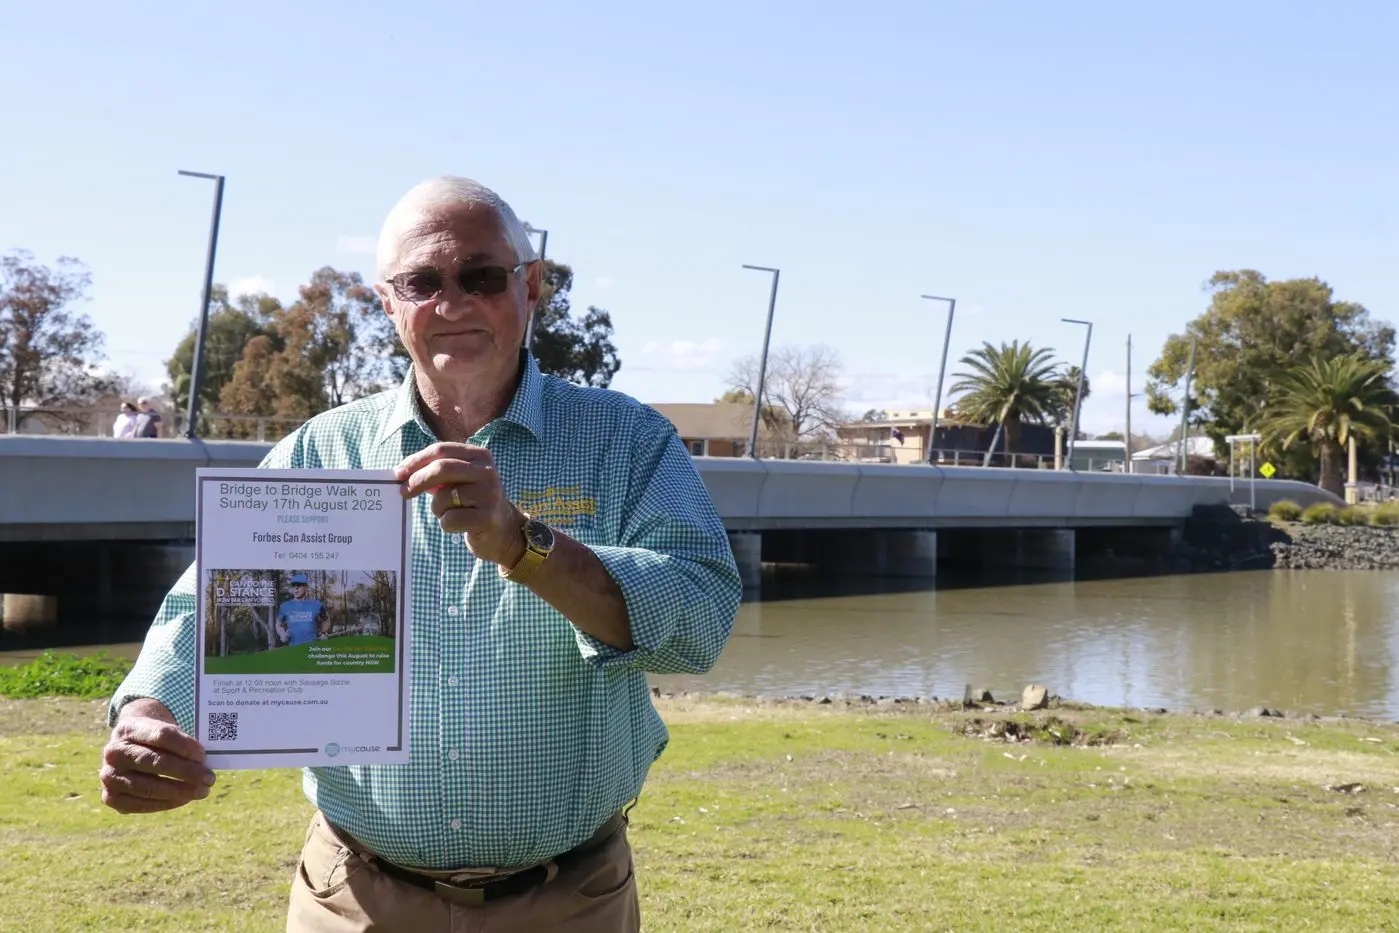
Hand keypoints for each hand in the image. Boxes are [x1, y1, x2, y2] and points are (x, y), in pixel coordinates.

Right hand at [100, 712, 215, 813]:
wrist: (129, 746)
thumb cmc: (155, 737)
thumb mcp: (164, 728)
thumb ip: (182, 741)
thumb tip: (204, 761)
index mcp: (129, 728)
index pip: (161, 735)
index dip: (184, 745)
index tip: (203, 754)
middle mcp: (114, 752)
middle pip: (154, 762)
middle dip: (186, 772)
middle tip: (209, 778)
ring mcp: (110, 776)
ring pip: (149, 787)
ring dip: (180, 791)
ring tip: (202, 791)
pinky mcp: (111, 797)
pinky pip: (142, 804)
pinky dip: (167, 803)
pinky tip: (184, 799)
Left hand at [396, 442, 525, 566]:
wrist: (503, 531)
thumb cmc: (473, 503)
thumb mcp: (459, 481)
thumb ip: (436, 473)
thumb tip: (402, 473)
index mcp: (480, 456)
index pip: (442, 450)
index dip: (416, 460)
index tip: (399, 473)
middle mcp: (488, 471)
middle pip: (442, 468)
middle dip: (417, 480)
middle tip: (403, 493)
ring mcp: (490, 494)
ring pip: (444, 497)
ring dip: (437, 509)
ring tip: (450, 513)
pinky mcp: (487, 517)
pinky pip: (450, 519)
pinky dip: (446, 524)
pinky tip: (459, 525)